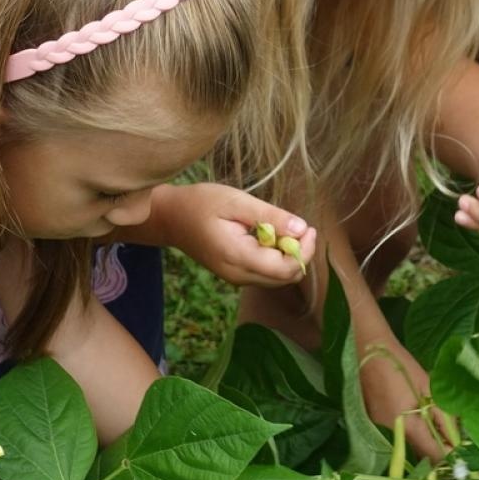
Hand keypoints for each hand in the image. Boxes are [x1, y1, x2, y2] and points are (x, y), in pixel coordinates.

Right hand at [164, 183, 317, 287]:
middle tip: (300, 226)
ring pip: (278, 278)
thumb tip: (302, 228)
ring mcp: (236, 279)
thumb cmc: (201, 203)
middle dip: (300, 254)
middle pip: (286, 277)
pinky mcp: (236, 276)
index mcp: (237, 257)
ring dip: (289, 256)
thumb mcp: (236, 201)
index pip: (285, 268)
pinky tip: (270, 236)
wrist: (170, 218)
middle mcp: (238, 276)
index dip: (304, 250)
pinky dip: (277, 258)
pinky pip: (267, 274)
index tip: (308, 227)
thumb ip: (269, 216)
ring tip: (283, 228)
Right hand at [359, 343, 455, 464]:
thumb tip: (457, 439)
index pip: (433, 455)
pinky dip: (412, 433)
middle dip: (438, 449)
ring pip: (409, 447)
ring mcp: (379, 430)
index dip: (450, 454)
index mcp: (406, 427)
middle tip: (452, 436)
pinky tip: (419, 418)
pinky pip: (398, 436)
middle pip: (420, 454)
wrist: (368, 350)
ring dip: (425, 441)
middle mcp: (390, 435)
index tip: (462, 448)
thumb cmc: (400, 365)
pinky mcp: (374, 423)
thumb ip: (444, 417)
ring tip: (438, 426)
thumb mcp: (428, 388)